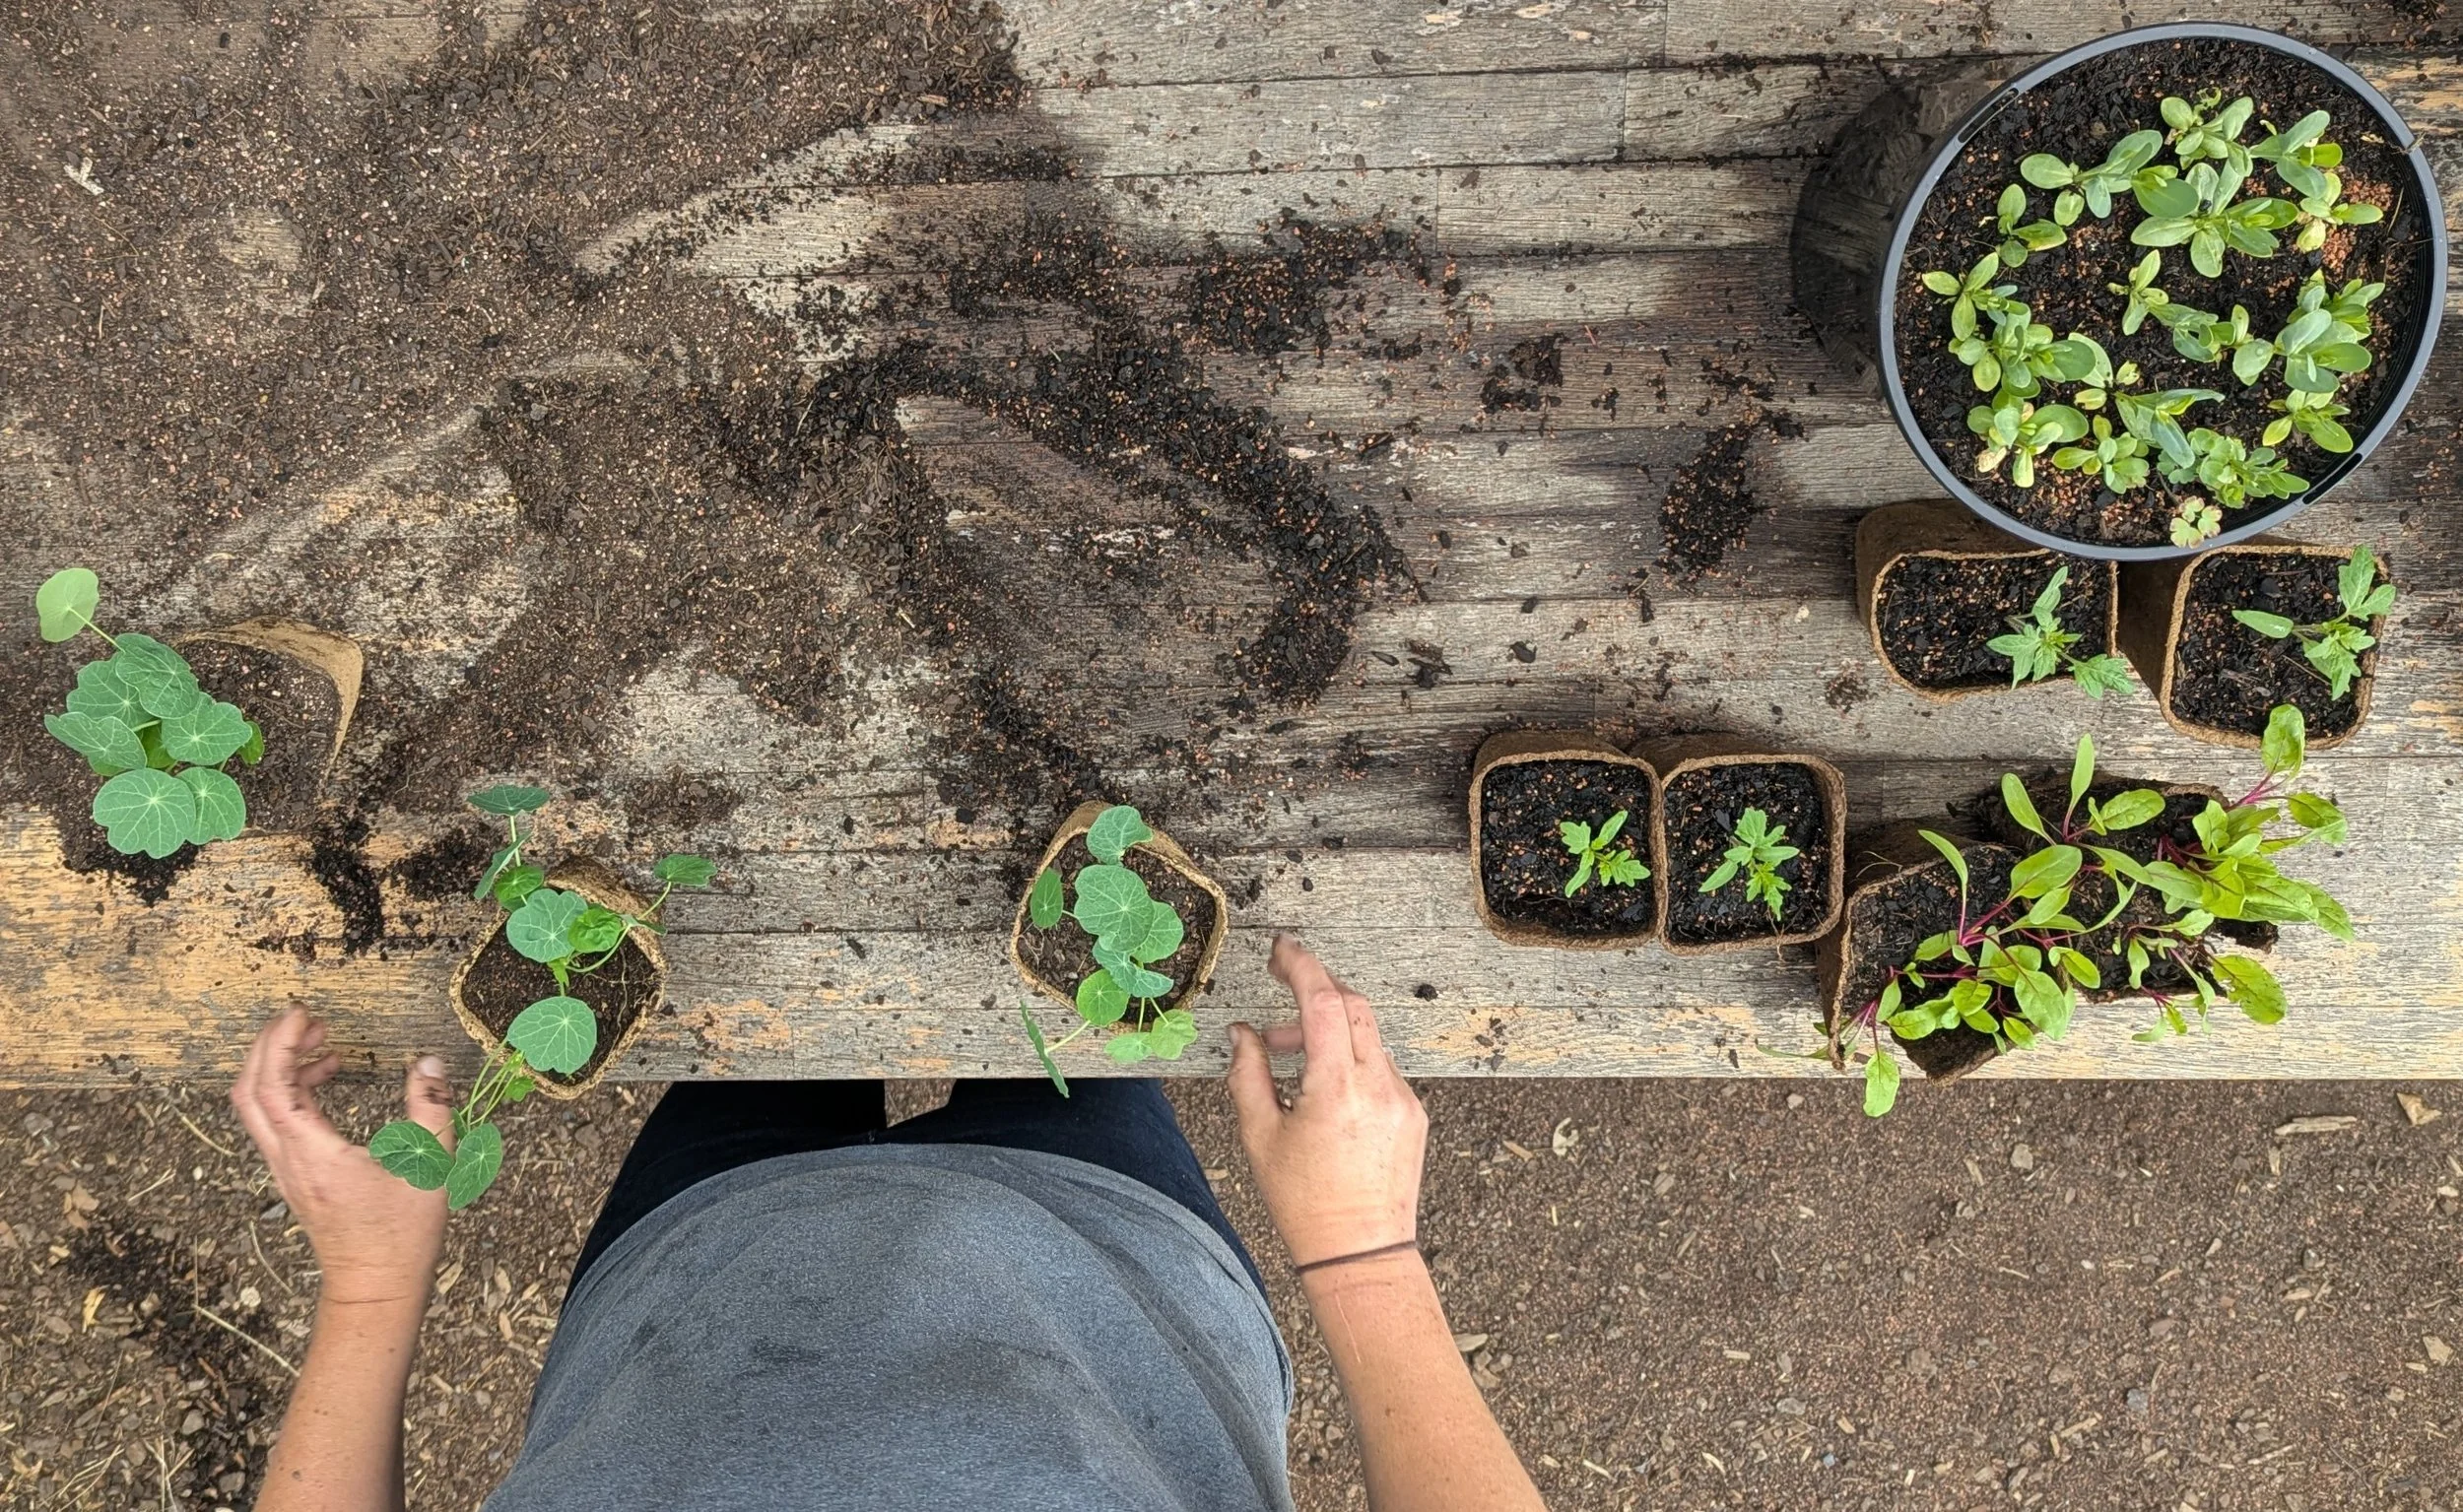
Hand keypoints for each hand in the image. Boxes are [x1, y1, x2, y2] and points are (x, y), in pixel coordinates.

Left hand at [230, 1008, 454, 1304]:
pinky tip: (326, 1077)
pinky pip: (275, 1119)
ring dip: (278, 1066)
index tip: (302, 1012)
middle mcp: (288, 1159)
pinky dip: (290, 1089)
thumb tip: (427, 1062)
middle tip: (305, 1017)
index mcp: (312, 1153)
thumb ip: (431, 1110)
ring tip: (323, 1041)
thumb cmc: (401, 1236)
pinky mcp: (295, 1174)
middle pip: (249, 1090)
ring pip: (257, 1105)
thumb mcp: (429, 1168)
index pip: (273, 1085)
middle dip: (268, 1045)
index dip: (279, 1041)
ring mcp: (286, 1168)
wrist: (374, 1286)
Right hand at [1227, 934, 1427, 1268]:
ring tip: (1288, 1054)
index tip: (1282, 950)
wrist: (1360, 1252)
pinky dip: (1351, 1057)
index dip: (1302, 966)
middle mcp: (1378, 1085)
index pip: (1324, 1002)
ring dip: (1330, 1027)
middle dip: (1319, 986)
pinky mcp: (1413, 1112)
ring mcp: (1402, 1098)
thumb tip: (1243, 1034)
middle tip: (1284, 985)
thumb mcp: (1260, 1137)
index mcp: (1337, 1088)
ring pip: (1369, 1034)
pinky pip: (1381, 1065)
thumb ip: (1248, 1074)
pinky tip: (1322, 1085)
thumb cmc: (1305, 1204)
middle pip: (1354, 1005)